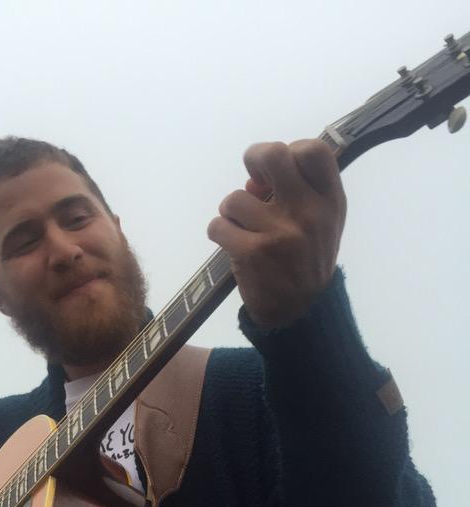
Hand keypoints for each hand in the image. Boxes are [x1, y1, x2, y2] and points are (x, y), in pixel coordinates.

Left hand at [207, 140, 345, 326]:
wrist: (300, 315)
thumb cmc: (306, 262)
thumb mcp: (320, 225)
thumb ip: (298, 193)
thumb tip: (256, 178)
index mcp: (330, 202)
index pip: (313, 150)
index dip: (290, 151)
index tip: (280, 173)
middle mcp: (309, 213)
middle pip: (272, 155)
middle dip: (253, 160)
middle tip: (252, 181)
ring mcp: (280, 233)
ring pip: (234, 198)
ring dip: (231, 212)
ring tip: (243, 229)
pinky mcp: (252, 253)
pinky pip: (218, 225)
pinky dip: (219, 233)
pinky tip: (232, 245)